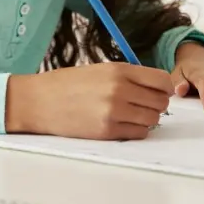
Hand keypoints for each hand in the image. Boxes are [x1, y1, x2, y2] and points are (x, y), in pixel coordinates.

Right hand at [5, 62, 173, 140]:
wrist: (39, 101)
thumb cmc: (67, 84)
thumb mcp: (100, 70)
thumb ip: (128, 77)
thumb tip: (156, 89)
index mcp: (119, 70)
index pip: (162, 81)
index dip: (164, 88)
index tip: (159, 91)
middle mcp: (120, 90)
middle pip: (160, 102)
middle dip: (155, 104)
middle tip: (142, 105)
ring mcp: (114, 112)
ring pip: (153, 119)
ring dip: (146, 119)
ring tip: (129, 115)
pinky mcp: (107, 131)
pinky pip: (139, 133)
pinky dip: (135, 131)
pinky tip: (121, 124)